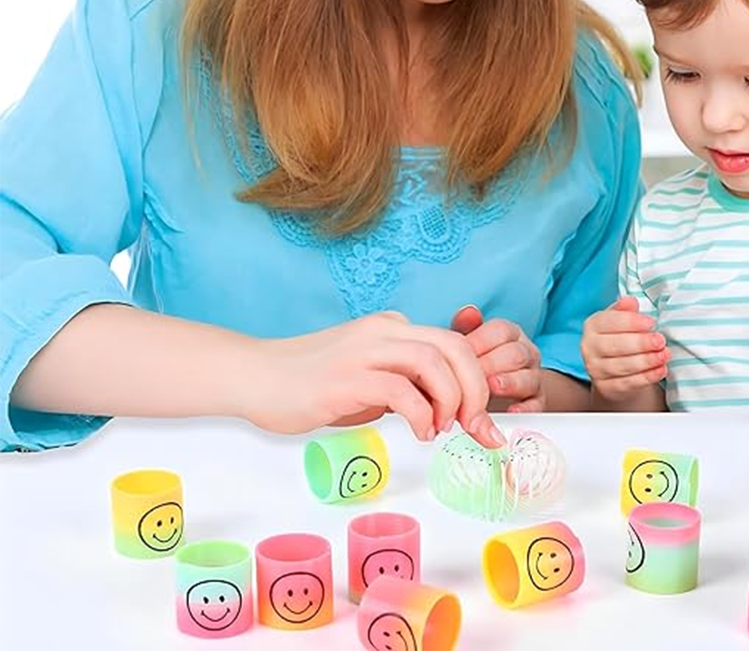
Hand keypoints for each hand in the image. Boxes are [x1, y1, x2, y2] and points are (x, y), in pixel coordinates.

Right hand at [246, 311, 505, 446]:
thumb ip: (399, 383)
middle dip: (476, 389)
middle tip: (476, 427)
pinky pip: (401, 389)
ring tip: (442, 429)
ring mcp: (364, 351)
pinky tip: (420, 432)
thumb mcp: (365, 376)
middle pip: (454, 347)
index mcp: (391, 328)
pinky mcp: (346, 378)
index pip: (452, 344)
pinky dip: (421, 413)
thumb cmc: (307, 383)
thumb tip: (436, 410)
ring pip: (433, 361)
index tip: (483, 421)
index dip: (476, 382)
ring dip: (451, 399)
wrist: (253, 377)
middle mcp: (383, 331)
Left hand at [451, 305, 543, 412]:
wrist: (499, 395)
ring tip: (490, 387)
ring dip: (509, 383)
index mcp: (511, 334)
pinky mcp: (538, 403)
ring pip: (528, 377)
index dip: (480, 341)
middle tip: (470, 374)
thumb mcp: (470, 345)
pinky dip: (524, 409)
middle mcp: (527, 353)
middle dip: (491, 364)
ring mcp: (535, 378)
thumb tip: (468, 311)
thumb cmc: (479, 364)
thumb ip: (466, 327)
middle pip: (516, 353)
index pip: (501, 331)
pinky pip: (536, 405)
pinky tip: (510, 411)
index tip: (460, 353)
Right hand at [581, 297, 668, 401]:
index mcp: (592, 326)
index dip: (631, 322)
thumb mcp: (620, 321)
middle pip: (614, 345)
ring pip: (622, 366)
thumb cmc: (620, 339)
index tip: (651, 322)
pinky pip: (627, 383)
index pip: (609, 322)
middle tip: (660, 340)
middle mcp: (589, 347)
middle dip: (640, 343)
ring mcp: (595, 369)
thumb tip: (630, 301)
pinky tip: (660, 370)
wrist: (614, 373)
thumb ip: (624, 311)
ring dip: (646, 361)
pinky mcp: (605, 388)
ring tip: (664, 355)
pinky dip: (646, 377)